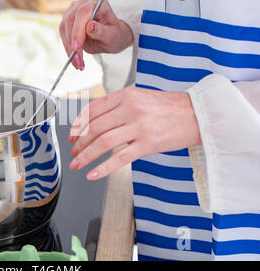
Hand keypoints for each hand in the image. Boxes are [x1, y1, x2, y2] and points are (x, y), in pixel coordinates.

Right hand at [59, 0, 132, 69]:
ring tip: (78, 64)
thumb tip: (89, 27)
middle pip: (71, 20)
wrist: (110, 36)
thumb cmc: (114, 35)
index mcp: (98, 1)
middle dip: (73, 43)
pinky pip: (63, 34)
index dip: (77, 30)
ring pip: (64, 28)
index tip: (76, 48)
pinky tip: (75, 60)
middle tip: (78, 62)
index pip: (83, 12)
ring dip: (69, 48)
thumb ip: (102, 31)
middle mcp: (83, 2)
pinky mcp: (67, 20)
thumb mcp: (113, 36)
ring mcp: (73, 10)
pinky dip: (68, 48)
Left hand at [68, 87, 200, 179]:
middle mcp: (130, 108)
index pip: (92, 110)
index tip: (71, 137)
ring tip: (78, 165)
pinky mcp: (148, 143)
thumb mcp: (140, 97)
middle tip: (73, 153)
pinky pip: (120, 158)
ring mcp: (139, 126)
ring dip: (86, 156)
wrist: (199, 113)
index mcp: (125, 95)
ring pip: (103, 143)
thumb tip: (95, 122)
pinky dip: (103, 168)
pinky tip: (93, 175)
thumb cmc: (170, 107)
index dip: (77, 125)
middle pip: (94, 128)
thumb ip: (118, 106)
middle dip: (79, 143)